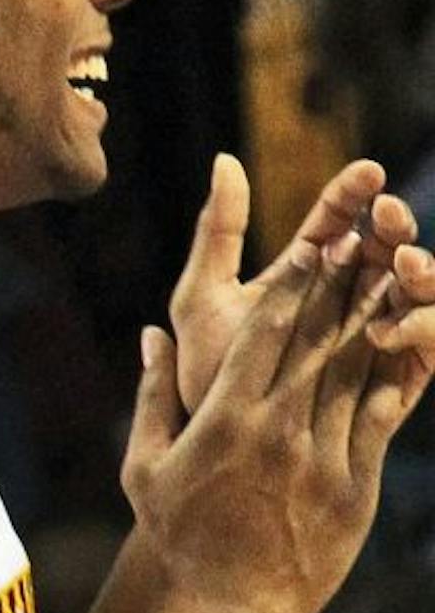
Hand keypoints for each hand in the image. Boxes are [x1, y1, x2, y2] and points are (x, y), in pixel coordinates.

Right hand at [123, 226, 430, 612]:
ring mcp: (322, 460)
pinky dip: (395, 378)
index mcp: (224, 420)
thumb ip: (152, 395)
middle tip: (364, 242)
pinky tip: (406, 345)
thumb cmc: (177, 533)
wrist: (223, 607)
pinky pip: (380, 421)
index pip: (265, 335)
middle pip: (317, 342)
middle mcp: (278, 432)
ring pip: (355, 374)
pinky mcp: (354, 488)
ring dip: (376, 322)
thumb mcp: (144, 463)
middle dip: (342, 289)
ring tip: (393, 280)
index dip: (295, 286)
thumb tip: (149, 334)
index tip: (314, 247)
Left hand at [168, 155, 413, 410]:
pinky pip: (428, 348)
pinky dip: (423, 330)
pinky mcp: (395, 379)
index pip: (336, 220)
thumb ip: (218, 232)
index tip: (365, 171)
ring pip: (417, 293)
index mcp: (301, 275)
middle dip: (394, 226)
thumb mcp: (201, 298)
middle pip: (385, 249)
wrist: (218, 453)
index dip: (353, 193)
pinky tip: (391, 330)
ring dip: (420, 273)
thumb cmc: (203, 374)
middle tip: (386, 217)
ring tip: (401, 267)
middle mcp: (344, 300)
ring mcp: (375, 336)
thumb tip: (224, 160)